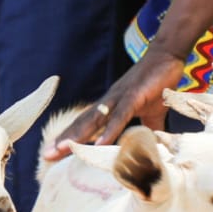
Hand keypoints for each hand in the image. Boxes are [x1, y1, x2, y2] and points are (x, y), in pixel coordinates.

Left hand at [45, 49, 184, 162]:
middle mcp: (109, 102)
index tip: (53, 152)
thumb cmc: (156, 84)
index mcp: (110, 106)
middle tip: (46, 155)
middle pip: (82, 123)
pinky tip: (99, 144)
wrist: (166, 56)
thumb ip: (147, 130)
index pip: (86, 125)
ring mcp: (119, 98)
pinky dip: (109, 131)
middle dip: (64, 139)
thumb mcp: (151, 113)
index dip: (69, 137)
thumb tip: (150, 148)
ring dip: (78, 135)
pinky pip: (119, 116)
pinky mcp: (134, 97)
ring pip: (95, 120)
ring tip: (62, 150)